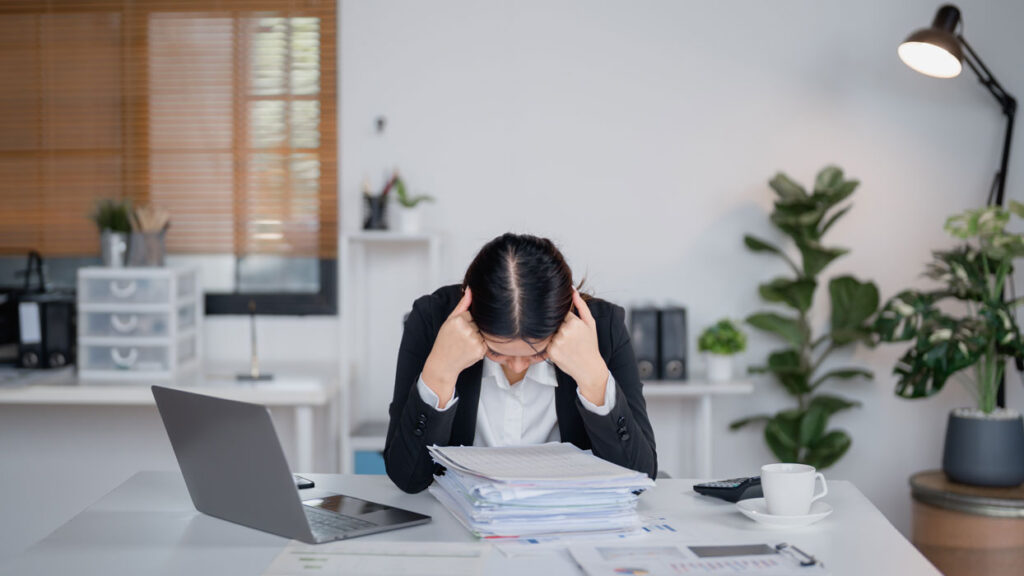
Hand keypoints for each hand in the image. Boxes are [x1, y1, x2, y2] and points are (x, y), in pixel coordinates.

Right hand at [422, 287, 485, 407]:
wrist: (443, 364)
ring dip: (476, 338)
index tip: (457, 330)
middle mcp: (467, 329)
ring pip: (483, 333)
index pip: (471, 314)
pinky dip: (479, 347)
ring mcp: (474, 340)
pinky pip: (486, 343)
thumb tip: (470, 289)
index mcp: (458, 320)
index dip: (465, 322)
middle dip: (472, 330)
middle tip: (460, 339)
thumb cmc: (445, 342)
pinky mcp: (480, 350)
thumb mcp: (449, 321)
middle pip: (478, 323)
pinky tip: (469, 350)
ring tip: (464, 345)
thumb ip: (462, 305)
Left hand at [547, 289, 609, 405]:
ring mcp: (557, 342)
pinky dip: (553, 345)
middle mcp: (565, 331)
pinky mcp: (551, 352)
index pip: (562, 313)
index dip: (566, 319)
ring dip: (556, 336)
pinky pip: (547, 343)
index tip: (571, 326)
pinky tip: (563, 350)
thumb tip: (572, 290)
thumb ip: (581, 306)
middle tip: (571, 337)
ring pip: (551, 332)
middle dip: (561, 327)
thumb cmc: (590, 345)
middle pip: (555, 322)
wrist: (589, 368)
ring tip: (568, 345)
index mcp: (574, 322)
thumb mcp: (590, 324)